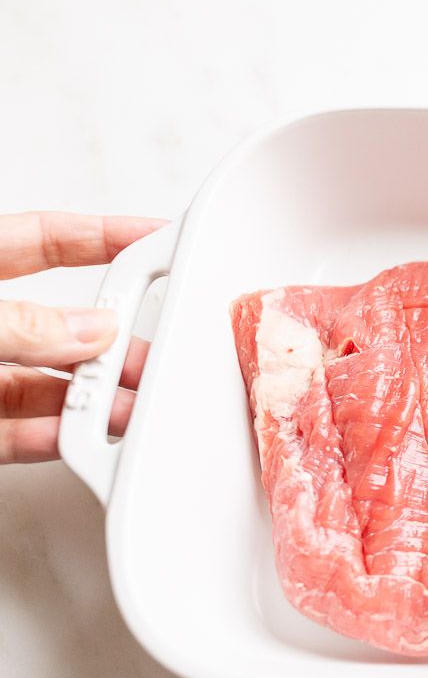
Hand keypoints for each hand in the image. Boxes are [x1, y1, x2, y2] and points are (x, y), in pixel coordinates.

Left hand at [0, 212, 165, 463]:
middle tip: (155, 356)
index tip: (157, 238)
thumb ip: (20, 325)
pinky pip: (20, 434)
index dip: (103, 236)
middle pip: (62, 326)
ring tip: (132, 410)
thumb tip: (88, 330)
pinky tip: (83, 441)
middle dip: (114, 342)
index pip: (44, 240)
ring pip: (48, 386)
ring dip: (94, 400)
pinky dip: (55, 440)